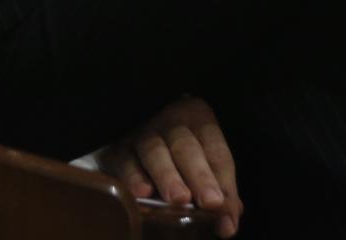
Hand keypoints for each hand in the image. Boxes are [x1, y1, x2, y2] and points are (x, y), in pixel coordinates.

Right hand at [98, 97, 241, 238]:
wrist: (138, 129)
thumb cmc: (181, 151)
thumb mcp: (205, 159)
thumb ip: (219, 189)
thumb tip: (228, 223)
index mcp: (199, 121)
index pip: (216, 151)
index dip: (223, 181)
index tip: (224, 206)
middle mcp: (170, 123)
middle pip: (187, 148)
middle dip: (200, 176)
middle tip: (211, 202)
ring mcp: (142, 134)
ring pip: (155, 152)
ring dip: (169, 177)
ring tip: (180, 200)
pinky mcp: (118, 149)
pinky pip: (125, 162)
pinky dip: (133, 178)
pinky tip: (143, 194)